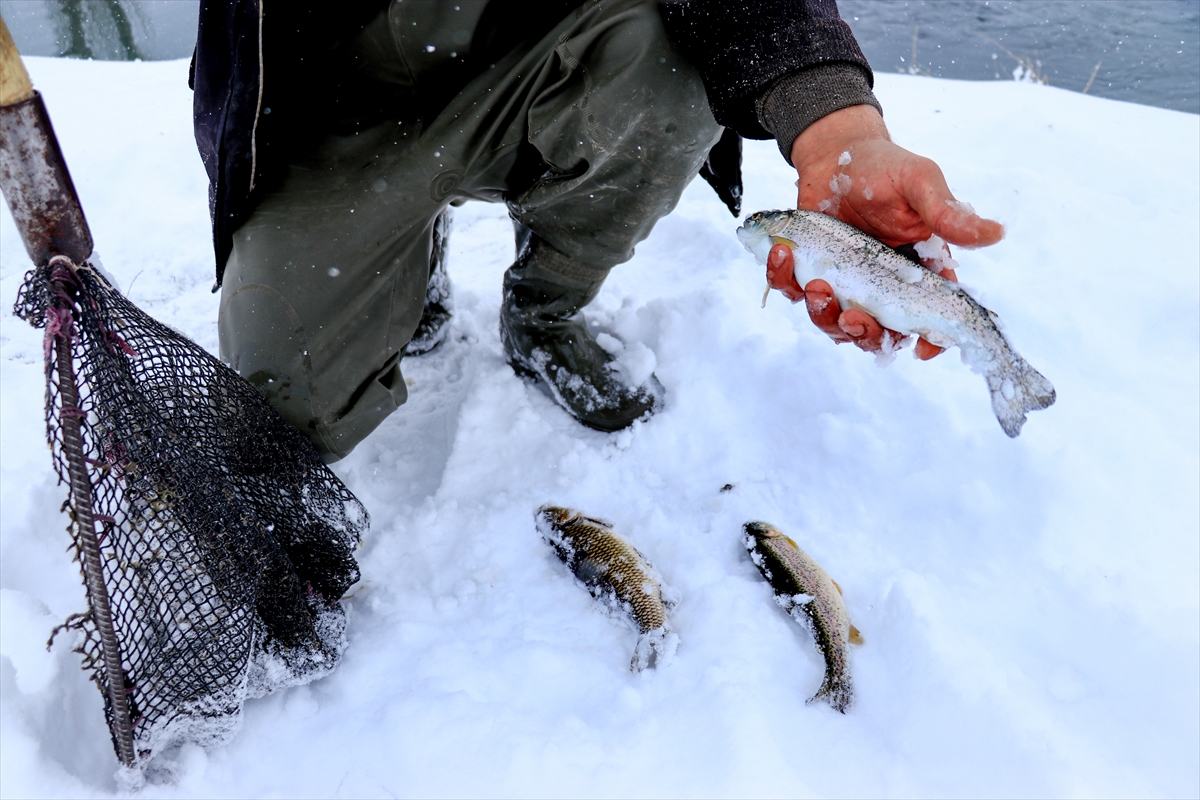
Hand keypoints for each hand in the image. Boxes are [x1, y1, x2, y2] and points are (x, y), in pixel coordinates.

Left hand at [782, 104, 1002, 357]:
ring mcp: (843, 282)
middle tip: (851, 315)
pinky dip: (784, 281)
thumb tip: (996, 233)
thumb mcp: (920, 185)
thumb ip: (949, 214)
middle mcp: (880, 285)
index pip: (928, 317)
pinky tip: (783, 255)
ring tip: (815, 285)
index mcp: (916, 271)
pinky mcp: (809, 272)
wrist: (836, 153)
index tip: (924, 349)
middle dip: (864, 334)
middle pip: (877, 333)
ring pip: (833, 323)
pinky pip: (795, 293)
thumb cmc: (885, 167)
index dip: (930, 340)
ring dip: (823, 315)